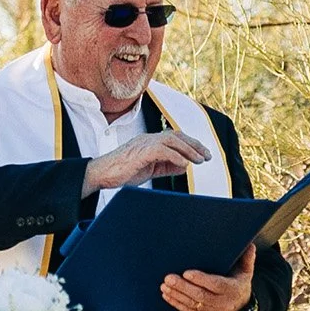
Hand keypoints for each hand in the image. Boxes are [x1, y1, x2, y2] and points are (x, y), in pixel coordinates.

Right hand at [82, 130, 210, 197]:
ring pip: (172, 141)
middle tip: (208, 156)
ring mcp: (143, 143)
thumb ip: (166, 166)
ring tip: (200, 160)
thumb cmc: (121, 173)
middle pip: (177, 136)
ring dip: (188, 150)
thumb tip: (185, 165)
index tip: (204, 154)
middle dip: (195, 145)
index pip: (175, 138)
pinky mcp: (140, 152)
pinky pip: (162, 151)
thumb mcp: (149, 170)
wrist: (101, 174)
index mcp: (150, 142)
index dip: (191, 145)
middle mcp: (148, 139)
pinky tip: (185, 164)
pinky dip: (175, 157)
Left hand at [161, 243, 254, 310]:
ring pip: (193, 305)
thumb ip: (247, 259)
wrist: (241, 308)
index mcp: (232, 289)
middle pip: (201, 296)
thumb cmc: (239, 285)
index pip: (216, 285)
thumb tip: (249, 245)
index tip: (187, 273)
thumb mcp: (246, 272)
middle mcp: (222, 303)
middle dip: (183, 287)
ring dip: (177, 295)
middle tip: (169, 278)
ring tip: (165, 286)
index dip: (201, 279)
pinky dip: (176, 304)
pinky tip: (167, 296)